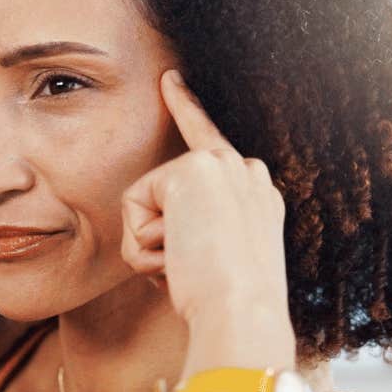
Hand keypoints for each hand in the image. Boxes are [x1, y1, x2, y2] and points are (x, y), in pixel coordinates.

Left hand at [121, 71, 294, 369]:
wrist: (242, 312)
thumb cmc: (228, 312)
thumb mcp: (214, 273)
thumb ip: (191, 243)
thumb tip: (159, 246)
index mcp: (258, 198)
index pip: (214, 146)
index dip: (188, 109)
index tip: (170, 79)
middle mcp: (247, 172)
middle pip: (185, 139)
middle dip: (167, 189)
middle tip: (171, 117)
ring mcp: (223, 165)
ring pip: (148, 200)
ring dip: (151, 245)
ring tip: (187, 265)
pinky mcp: (191, 169)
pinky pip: (133, 206)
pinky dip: (143, 243)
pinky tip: (178, 254)